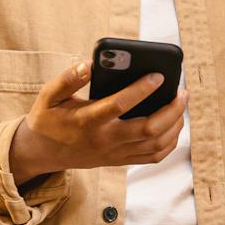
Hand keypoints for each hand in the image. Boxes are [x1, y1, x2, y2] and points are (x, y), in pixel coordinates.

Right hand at [8, 60, 186, 182]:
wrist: (42, 154)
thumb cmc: (48, 119)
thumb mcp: (49, 95)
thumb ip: (68, 79)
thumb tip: (90, 64)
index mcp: (87, 121)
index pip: (119, 105)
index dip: (141, 89)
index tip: (159, 75)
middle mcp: (105, 140)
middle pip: (148, 129)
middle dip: (171, 110)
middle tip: (182, 92)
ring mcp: (115, 153)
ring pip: (156, 145)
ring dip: (175, 125)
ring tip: (180, 104)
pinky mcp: (120, 161)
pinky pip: (153, 157)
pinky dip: (170, 143)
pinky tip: (174, 125)